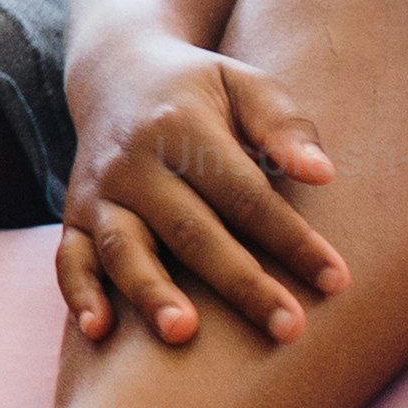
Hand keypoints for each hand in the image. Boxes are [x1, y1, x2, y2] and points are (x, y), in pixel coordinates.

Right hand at [56, 33, 344, 347]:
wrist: (115, 73)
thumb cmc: (200, 92)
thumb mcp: (244, 85)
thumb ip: (283, 125)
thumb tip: (320, 174)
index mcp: (181, 125)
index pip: (244, 192)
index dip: (291, 239)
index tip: (337, 281)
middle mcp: (133, 161)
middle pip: (191, 229)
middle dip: (241, 282)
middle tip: (289, 328)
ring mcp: (99, 191)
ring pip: (124, 247)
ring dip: (152, 291)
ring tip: (182, 333)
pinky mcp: (75, 216)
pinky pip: (70, 258)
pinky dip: (80, 293)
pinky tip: (101, 333)